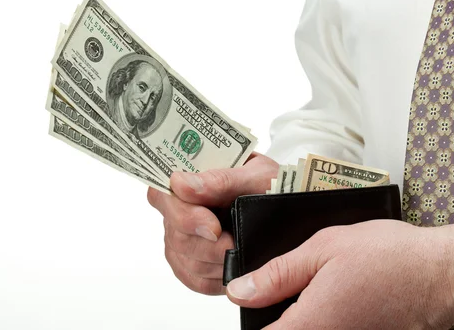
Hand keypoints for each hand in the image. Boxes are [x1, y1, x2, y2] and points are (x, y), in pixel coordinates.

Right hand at [147, 152, 278, 294]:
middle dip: (208, 245)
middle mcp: (179, 206)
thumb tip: (182, 184)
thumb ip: (222, 179)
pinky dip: (215, 278)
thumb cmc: (273, 185)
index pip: (163, 194)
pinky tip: (232, 267)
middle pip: (176, 234)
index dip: (184, 215)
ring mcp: (183, 235)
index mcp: (189, 177)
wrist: (290, 206)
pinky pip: (194, 279)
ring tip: (238, 252)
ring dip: (215, 261)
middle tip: (233, 244)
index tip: (213, 227)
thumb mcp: (258, 175)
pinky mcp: (192, 261)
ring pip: (185, 259)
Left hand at [225, 220, 453, 328]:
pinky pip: (330, 327)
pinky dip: (326, 313)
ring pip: (308, 328)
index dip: (253, 313)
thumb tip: (241, 290)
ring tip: (318, 281)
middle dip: (280, 309)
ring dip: (304, 309)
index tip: (254, 297)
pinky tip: (339, 289)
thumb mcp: (325, 248)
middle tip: (292, 281)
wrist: (444, 273)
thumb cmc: (392, 256)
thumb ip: (278, 273)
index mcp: (310, 324)